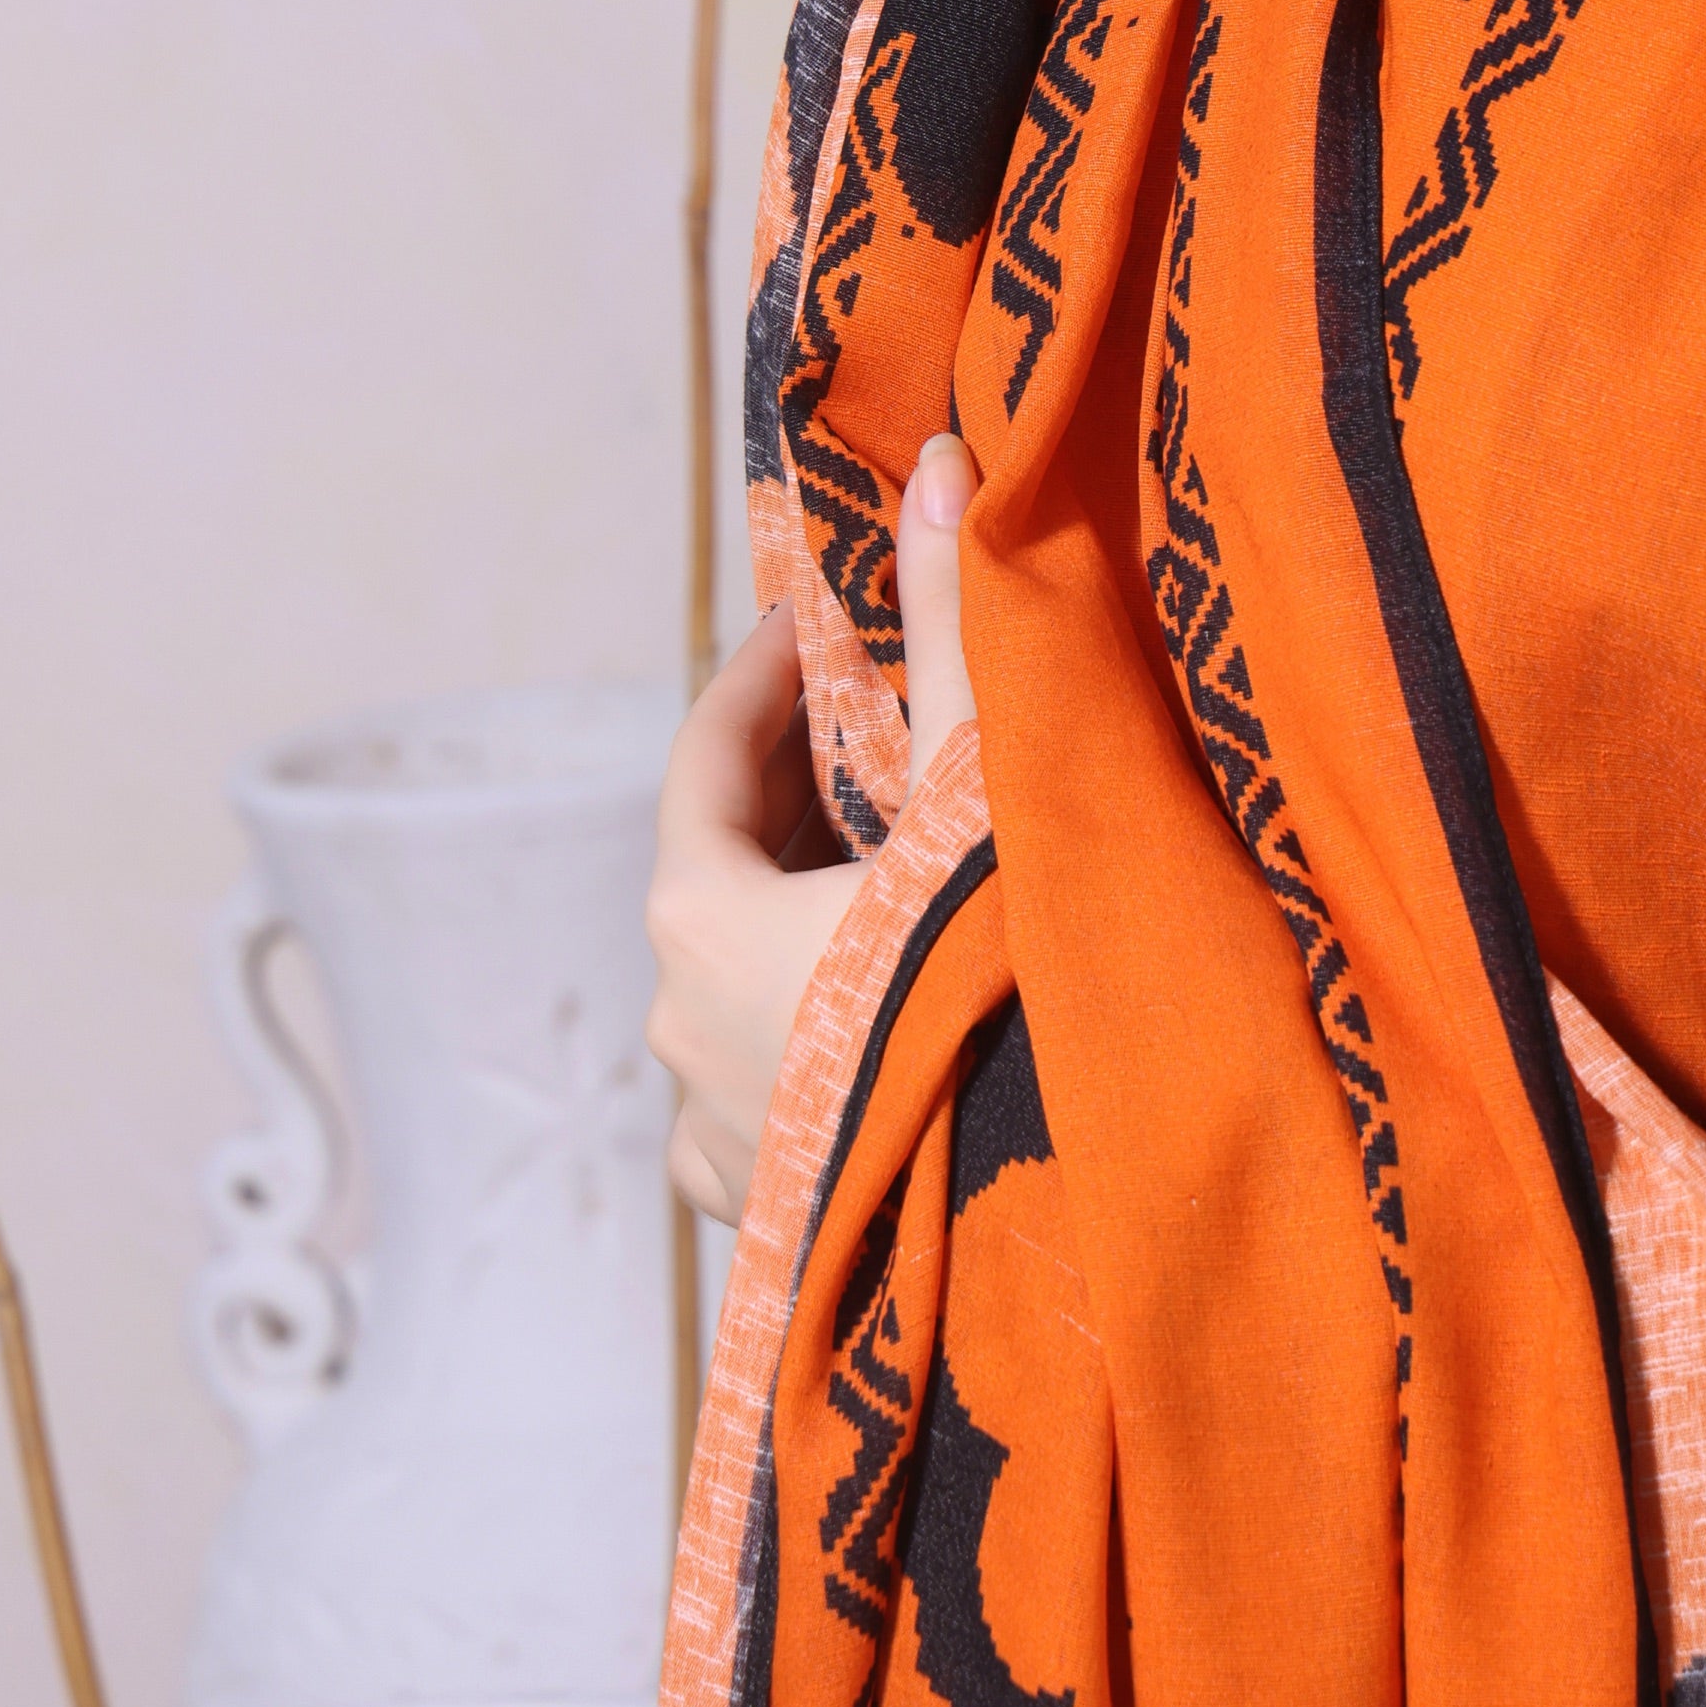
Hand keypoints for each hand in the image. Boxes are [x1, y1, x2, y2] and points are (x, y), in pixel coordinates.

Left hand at [646, 435, 979, 1225]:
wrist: (1027, 1241)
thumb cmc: (989, 996)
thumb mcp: (977, 796)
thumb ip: (952, 631)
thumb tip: (941, 465)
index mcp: (700, 916)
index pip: (703, 757)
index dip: (760, 675)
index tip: (813, 621)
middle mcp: (679, 1025)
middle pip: (720, 868)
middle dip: (800, 791)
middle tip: (881, 726)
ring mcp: (715, 1134)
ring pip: (740, 987)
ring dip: (806, 919)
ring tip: (903, 870)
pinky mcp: (766, 1215)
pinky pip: (766, 1096)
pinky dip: (814, 1035)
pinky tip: (890, 1019)